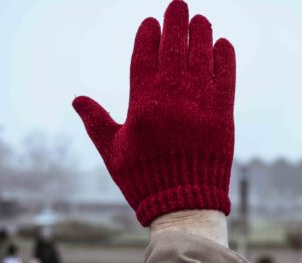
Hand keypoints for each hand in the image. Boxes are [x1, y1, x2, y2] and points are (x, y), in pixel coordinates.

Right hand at [73, 0, 235, 225]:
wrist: (184, 205)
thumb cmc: (144, 180)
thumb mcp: (113, 152)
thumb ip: (96, 122)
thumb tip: (76, 98)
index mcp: (143, 105)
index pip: (144, 58)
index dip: (148, 36)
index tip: (151, 21)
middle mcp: (172, 99)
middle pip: (174, 50)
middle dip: (176, 24)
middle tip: (178, 5)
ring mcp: (200, 106)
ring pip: (201, 59)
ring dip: (201, 36)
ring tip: (201, 20)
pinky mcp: (223, 117)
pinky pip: (226, 80)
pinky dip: (225, 60)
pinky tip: (222, 45)